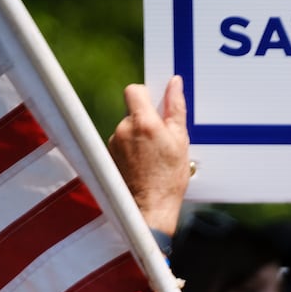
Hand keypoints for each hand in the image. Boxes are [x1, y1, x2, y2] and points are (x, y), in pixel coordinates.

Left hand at [112, 75, 191, 234]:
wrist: (150, 207)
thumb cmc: (169, 178)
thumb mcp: (181, 140)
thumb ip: (176, 107)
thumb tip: (174, 84)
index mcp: (143, 123)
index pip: (135, 90)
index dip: (146, 94)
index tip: (156, 105)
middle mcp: (123, 129)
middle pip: (133, 111)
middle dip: (147, 120)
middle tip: (162, 140)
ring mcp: (113, 142)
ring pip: (128, 128)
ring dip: (140, 136)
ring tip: (154, 156)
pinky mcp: (109, 154)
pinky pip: (122, 142)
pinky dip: (132, 148)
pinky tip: (144, 163)